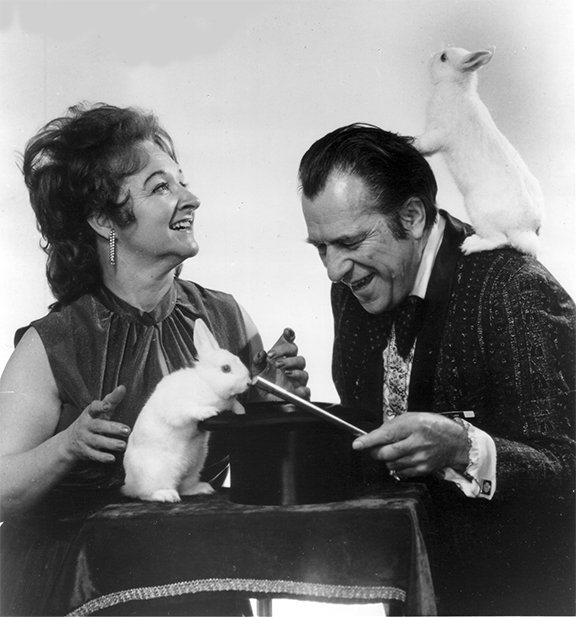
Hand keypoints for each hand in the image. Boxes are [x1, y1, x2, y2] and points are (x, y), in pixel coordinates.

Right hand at [64, 385, 129, 463]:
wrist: (69, 442)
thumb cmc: (92, 422)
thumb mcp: (99, 411)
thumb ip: (112, 400)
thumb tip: (123, 387)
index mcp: (90, 413)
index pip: (93, 407)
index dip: (100, 406)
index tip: (108, 406)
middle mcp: (86, 425)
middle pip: (98, 426)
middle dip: (112, 428)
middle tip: (127, 430)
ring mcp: (84, 439)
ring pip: (97, 441)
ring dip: (110, 444)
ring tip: (123, 445)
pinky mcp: (85, 452)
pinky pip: (93, 455)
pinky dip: (102, 457)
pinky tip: (112, 458)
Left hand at [252, 328, 309, 399]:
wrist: (269, 400)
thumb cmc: (265, 383)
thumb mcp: (256, 372)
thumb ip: (258, 362)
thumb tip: (261, 354)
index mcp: (280, 356)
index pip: (287, 342)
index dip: (289, 335)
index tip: (286, 332)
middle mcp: (290, 363)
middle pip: (294, 350)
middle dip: (284, 351)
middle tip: (273, 357)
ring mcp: (297, 375)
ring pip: (301, 364)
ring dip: (292, 365)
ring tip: (283, 370)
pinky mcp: (301, 389)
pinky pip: (305, 388)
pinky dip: (302, 388)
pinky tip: (296, 389)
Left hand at [352, 412, 468, 477]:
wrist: (455, 442)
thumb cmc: (433, 426)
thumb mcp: (413, 417)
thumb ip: (393, 425)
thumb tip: (375, 435)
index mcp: (412, 425)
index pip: (385, 434)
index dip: (368, 440)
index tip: (357, 444)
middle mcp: (416, 443)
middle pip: (385, 453)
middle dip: (375, 451)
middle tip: (376, 447)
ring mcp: (419, 458)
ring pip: (390, 464)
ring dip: (386, 459)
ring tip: (395, 450)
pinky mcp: (422, 469)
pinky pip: (400, 472)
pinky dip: (397, 466)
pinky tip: (403, 458)